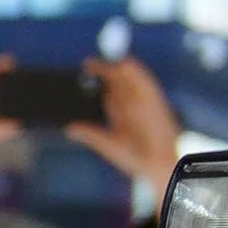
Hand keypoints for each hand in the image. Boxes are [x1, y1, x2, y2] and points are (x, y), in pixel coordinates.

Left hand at [68, 56, 183, 193]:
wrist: (158, 165)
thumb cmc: (135, 157)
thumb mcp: (109, 144)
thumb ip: (91, 134)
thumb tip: (69, 128)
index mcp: (122, 113)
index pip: (108, 92)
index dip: (96, 81)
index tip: (83, 73)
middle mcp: (132, 104)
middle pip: (118, 81)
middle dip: (104, 71)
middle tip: (88, 63)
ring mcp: (144, 101)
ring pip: (131, 78)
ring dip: (118, 67)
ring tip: (101, 62)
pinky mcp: (155, 101)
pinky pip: (146, 82)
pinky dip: (137, 72)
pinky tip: (125, 64)